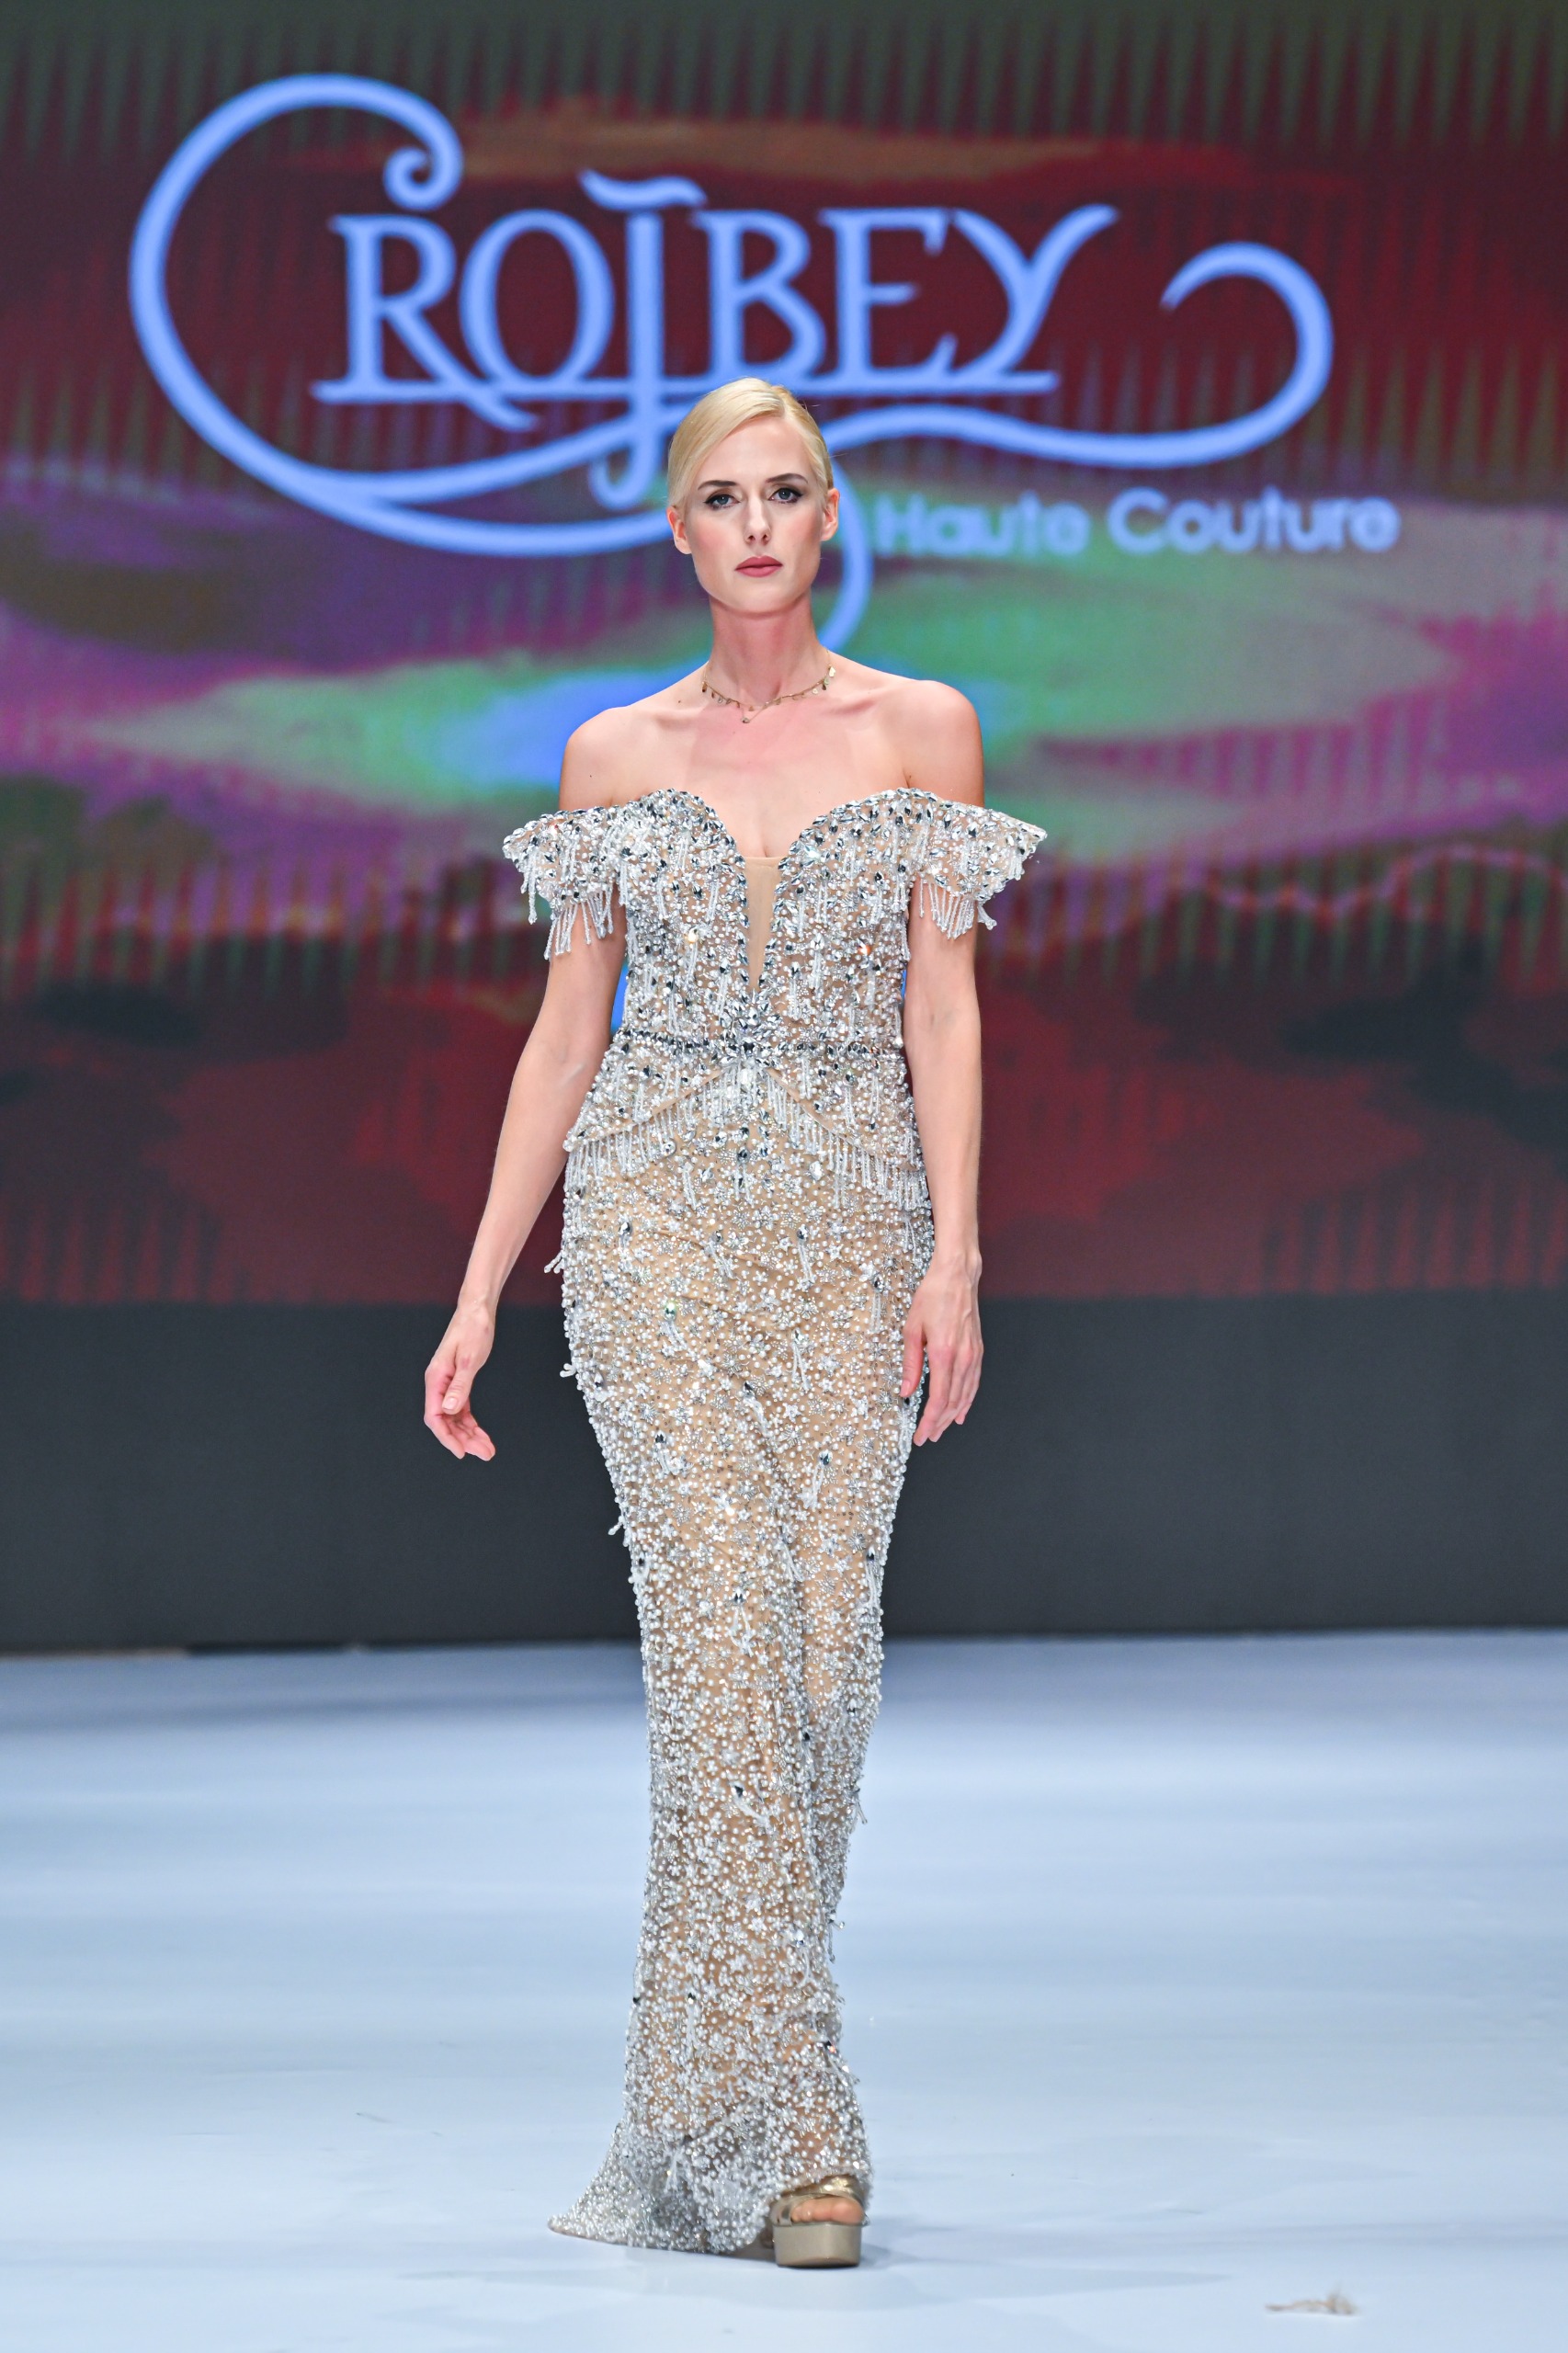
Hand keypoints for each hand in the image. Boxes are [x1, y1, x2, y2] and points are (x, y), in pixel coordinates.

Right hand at [423, 1301, 497, 1459]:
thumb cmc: (473, 1329)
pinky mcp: (458, 1383)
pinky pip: (462, 1410)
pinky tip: (481, 1433)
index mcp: (436, 1378)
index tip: (462, 1452)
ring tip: (487, 1449)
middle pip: (446, 1421)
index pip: (435, 1416)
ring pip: (455, 1418)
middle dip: (464, 1440)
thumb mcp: (469, 1358)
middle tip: (485, 1453)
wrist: (477, 1311)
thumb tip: (449, 1408)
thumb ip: (460, 1385)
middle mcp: (438, 1384)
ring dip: (470, 1435)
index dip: (447, 1437)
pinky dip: (471, 1423)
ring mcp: (447, 1385)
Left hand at [899, 1254, 981, 1444]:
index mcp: (943, 1354)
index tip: (921, 1435)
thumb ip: (910, 1364)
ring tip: (942, 1429)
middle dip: (939, 1424)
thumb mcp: (912, 1329)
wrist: (957, 1275)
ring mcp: (973, 1354)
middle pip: (953, 1402)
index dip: (929, 1422)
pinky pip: (973, 1382)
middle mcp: (962, 1357)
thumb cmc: (933, 1296)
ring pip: (965, 1395)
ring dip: (953, 1415)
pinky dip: (967, 1400)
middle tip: (928, 1437)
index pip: (938, 1399)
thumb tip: (905, 1391)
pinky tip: (961, 1410)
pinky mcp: (977, 1350)